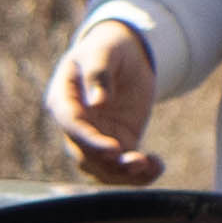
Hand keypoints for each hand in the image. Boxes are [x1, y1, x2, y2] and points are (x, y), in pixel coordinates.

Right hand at [52, 19, 163, 185]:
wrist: (125, 55)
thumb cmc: (108, 48)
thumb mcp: (104, 52)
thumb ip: (98, 73)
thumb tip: (97, 102)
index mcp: (63, 100)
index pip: (72, 127)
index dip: (90, 141)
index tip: (114, 149)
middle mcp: (75, 126)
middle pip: (85, 155)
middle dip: (110, 163)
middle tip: (138, 161)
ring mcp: (95, 138)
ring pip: (103, 169)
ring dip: (125, 174)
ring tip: (151, 165)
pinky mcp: (117, 144)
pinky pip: (124, 168)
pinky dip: (140, 175)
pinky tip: (158, 166)